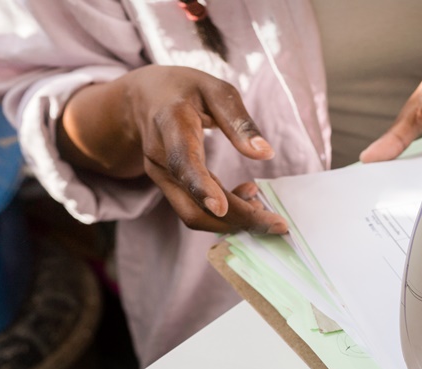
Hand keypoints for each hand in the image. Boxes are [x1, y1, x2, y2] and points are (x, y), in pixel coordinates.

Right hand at [58, 65, 286, 233]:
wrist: (144, 98)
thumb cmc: (186, 89)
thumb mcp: (216, 90)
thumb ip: (240, 122)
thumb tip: (265, 153)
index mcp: (171, 124)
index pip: (183, 161)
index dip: (200, 186)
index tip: (220, 207)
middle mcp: (160, 157)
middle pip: (193, 202)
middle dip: (236, 219)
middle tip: (278, 225)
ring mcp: (161, 176)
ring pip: (193, 214)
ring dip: (232, 222)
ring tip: (265, 212)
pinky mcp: (169, 186)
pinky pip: (194, 209)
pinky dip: (224, 214)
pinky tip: (248, 196)